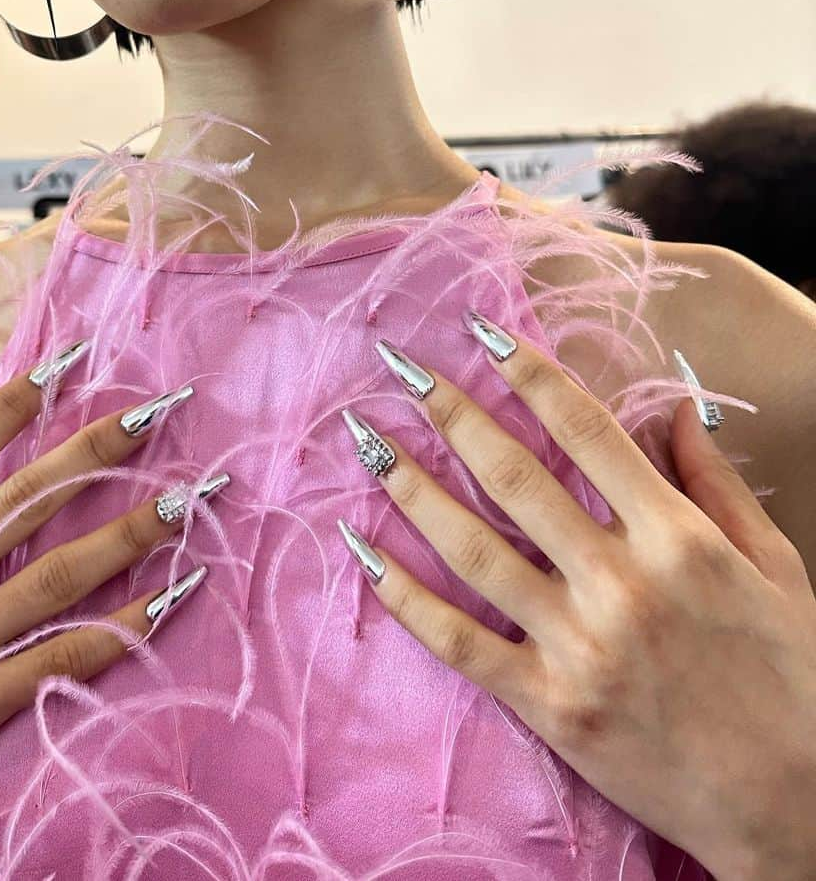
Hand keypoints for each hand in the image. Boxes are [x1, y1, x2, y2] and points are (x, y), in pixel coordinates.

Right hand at [0, 352, 213, 880]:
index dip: (14, 402)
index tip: (66, 363)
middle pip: (22, 504)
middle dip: (94, 452)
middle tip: (156, 414)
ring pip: (56, 579)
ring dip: (128, 535)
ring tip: (187, 501)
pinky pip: (57, 664)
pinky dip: (117, 633)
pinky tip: (166, 603)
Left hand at [340, 320, 815, 880]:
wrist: (792, 806)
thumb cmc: (789, 679)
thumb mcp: (774, 568)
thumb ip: (716, 483)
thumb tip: (674, 406)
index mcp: (677, 537)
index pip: (587, 429)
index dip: (529, 371)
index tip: (481, 330)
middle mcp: (621, 581)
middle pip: (516, 476)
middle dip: (452, 412)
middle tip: (401, 366)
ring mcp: (578, 645)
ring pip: (474, 549)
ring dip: (411, 488)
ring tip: (366, 440)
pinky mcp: (549, 705)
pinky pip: (460, 641)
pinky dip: (405, 596)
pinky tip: (363, 550)